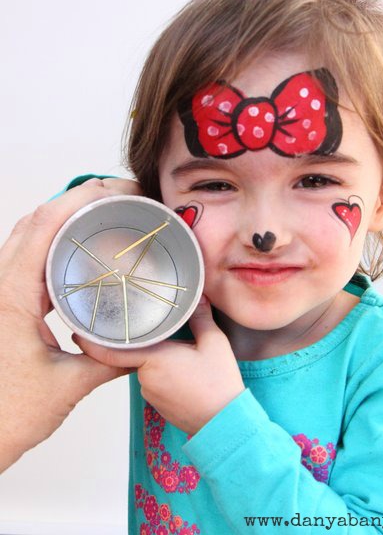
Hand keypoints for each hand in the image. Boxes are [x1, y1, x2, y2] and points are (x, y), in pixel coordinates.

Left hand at [0, 177, 141, 472]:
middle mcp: (0, 287)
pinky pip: (26, 258)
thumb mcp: (67, 385)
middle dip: (75, 199)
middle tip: (115, 196)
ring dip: (62, 217)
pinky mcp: (4, 303)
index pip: (42, 228)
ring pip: (26, 236)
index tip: (114, 191)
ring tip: (100, 213)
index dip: (78, 199)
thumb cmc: (6, 415)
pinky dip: (53, 242)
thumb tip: (144, 346)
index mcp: (11, 297)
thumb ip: (111, 361)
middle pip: (33, 221)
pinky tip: (77, 251)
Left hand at [74, 295, 245, 434]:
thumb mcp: (214, 343)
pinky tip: (183, 369)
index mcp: (154, 359)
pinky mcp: (158, 403)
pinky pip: (154, 381)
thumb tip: (197, 298)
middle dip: (145, 343)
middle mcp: (145, 377)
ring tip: (181, 352)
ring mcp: (150, 393)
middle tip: (157, 330)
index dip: (92, 342)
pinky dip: (163, 372)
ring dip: (157, 359)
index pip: (112, 351)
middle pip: (135, 354)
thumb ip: (201, 318)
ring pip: (146, 367)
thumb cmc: (218, 383)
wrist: (224, 422)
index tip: (79, 330)